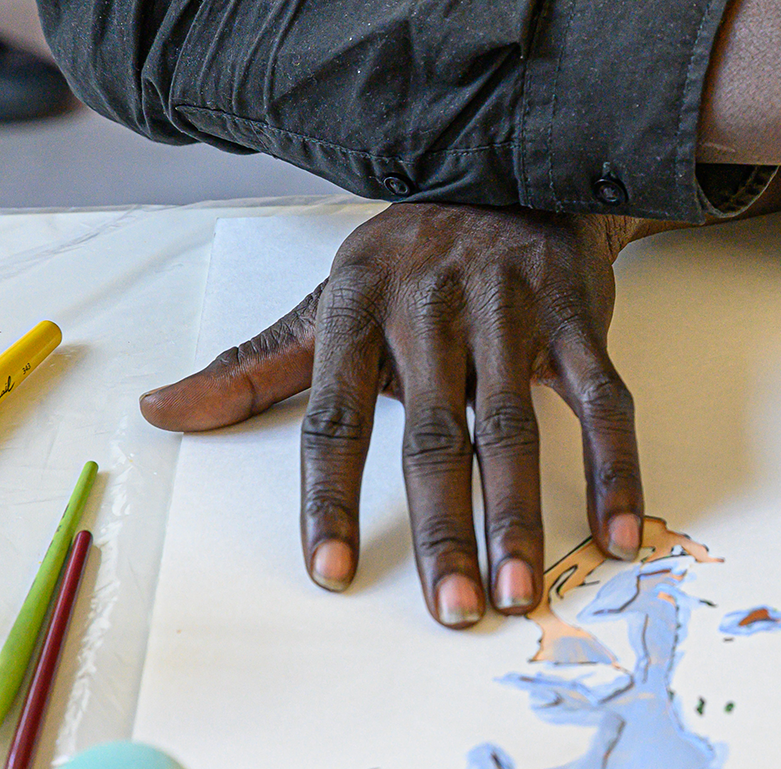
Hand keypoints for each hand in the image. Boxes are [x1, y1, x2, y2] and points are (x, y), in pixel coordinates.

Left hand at [141, 204, 665, 627]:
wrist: (516, 172)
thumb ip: (254, 367)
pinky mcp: (578, 316)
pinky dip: (614, 467)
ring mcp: (512, 310)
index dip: (329, 496)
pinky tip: (617, 530)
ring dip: (520, 514)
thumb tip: (163, 412)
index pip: (333, 417)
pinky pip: (601, 401)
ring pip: (514, 426)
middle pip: (434, 436)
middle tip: (452, 608)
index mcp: (356, 306)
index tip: (331, 571)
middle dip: (443, 530)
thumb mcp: (327, 299)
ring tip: (518, 588)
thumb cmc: (414, 256)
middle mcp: (433, 308)